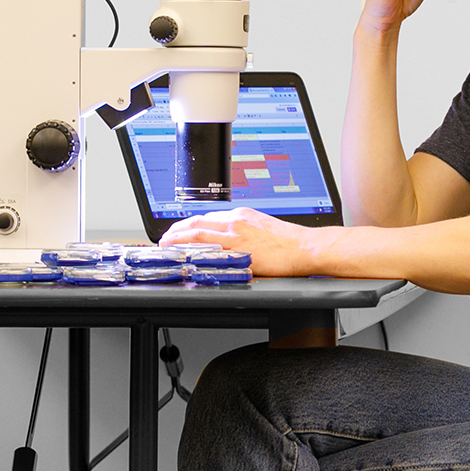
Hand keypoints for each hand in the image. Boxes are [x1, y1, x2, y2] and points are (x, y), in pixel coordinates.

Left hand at [160, 208, 315, 276]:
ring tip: (166, 245)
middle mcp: (236, 221)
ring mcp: (236, 234)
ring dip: (178, 238)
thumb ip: (243, 232)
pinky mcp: (239, 248)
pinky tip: (183, 254)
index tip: (179, 230)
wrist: (304, 247)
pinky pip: (209, 247)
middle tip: (165, 239)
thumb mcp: (262, 229)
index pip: (207, 217)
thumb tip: (230, 242)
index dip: (189, 224)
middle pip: (198, 222)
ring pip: (198, 232)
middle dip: (177, 230)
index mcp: (242, 215)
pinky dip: (192, 249)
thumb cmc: (289, 242)